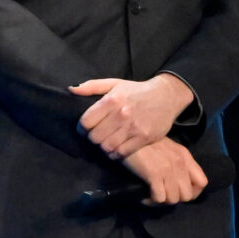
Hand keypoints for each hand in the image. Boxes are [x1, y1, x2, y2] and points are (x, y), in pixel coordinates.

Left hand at [72, 74, 193, 156]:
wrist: (167, 96)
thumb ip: (92, 86)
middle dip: (93, 138)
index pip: (86, 122)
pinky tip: (116, 149)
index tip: (86, 129)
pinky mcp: (144, 137)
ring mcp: (134, 127)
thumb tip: (71, 90)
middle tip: (97, 136)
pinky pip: (122, 152)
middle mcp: (122, 114)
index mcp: (112, 100)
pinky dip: (116, 154)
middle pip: (95, 137)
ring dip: (104, 147)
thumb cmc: (138, 90)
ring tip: (107, 142)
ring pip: (107, 146)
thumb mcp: (115, 83)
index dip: (82, 128)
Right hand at [121, 138, 207, 206]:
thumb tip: (180, 182)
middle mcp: (180, 164)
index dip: (193, 193)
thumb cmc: (145, 143)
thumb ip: (178, 163)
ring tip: (153, 196)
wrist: (128, 135)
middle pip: (187, 195)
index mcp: (186, 157)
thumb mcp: (168, 149)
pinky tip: (145, 197)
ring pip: (173, 199)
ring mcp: (168, 169)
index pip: (202, 183)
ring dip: (162, 201)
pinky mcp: (154, 174)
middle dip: (175, 199)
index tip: (180, 193)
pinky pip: (159, 198)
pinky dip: (151, 201)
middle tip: (163, 195)